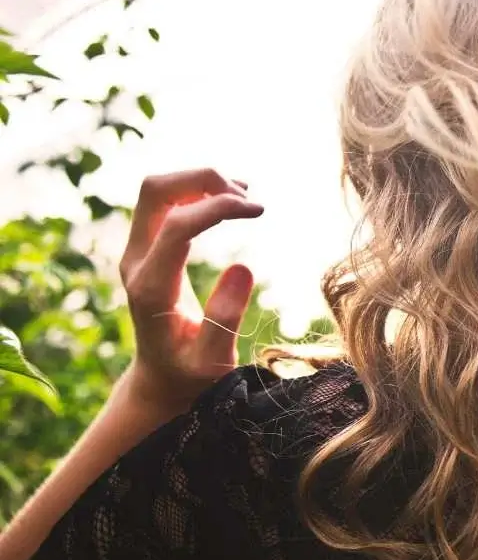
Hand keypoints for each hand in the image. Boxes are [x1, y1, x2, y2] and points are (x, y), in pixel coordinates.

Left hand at [118, 169, 263, 410]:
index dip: (218, 207)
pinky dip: (196, 191)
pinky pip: (165, 202)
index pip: (177, 225)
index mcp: (151, 288)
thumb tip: (243, 267)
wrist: (161, 379)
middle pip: (155, 191)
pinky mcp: (147, 249)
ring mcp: (137, 253)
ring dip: (200, 182)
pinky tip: (229, 201)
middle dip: (202, 179)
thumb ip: (225, 318)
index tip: (258, 210)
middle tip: (247, 197)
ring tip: (244, 197)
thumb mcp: (213, 360)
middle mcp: (136, 263)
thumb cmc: (191, 376)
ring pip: (158, 190)